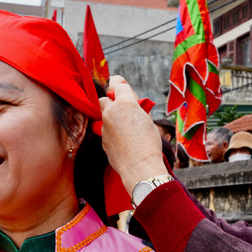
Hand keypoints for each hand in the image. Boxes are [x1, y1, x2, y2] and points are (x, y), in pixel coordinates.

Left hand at [99, 75, 169, 192]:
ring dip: (111, 118)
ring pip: (103, 115)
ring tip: (126, 129)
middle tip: (125, 111)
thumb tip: (132, 104)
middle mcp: (110, 112)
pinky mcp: (102, 140)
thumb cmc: (149, 144)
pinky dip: (112, 133)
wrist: (140, 167)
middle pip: (104, 98)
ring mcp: (104, 126)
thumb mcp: (148, 120)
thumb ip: (137, 109)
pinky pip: (105, 131)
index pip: (118, 84)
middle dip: (112, 102)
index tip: (126, 92)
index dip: (124, 88)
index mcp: (125, 103)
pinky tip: (124, 142)